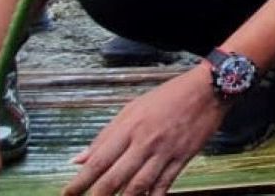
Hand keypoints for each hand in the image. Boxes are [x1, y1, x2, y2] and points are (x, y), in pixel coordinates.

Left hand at [64, 68, 226, 195]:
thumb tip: (79, 158)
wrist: (208, 89)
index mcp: (129, 127)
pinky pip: (164, 184)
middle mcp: (144, 142)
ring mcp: (165, 152)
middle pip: (115, 178)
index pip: (98, 160)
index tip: (67, 194)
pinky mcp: (183, 158)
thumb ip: (106, 135)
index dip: (80, 182)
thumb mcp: (132, 108)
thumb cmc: (168, 96)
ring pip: (138, 186)